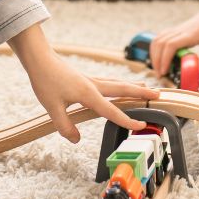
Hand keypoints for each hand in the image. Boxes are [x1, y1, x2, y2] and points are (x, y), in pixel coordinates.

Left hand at [25, 50, 159, 143]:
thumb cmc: (45, 80)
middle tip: (158, 95)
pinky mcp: (86, 78)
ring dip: (133, 86)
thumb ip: (65, 126)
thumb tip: (76, 140)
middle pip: (123, 89)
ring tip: (146, 88)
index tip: (141, 125)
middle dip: (141, 93)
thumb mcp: (52, 108)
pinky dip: (121, 85)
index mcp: (89, 93)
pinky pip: (110, 82)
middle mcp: (94, 85)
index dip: (127, 120)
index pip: (112, 110)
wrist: (39, 59)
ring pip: (118, 84)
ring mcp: (91, 80)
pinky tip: (121, 86)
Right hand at [150, 0, 198, 76]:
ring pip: (158, 39)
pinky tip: (161, 56)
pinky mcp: (177, 29)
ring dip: (154, 53)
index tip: (164, 72)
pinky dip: (157, 47)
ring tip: (159, 67)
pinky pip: (161, 36)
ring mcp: (177, 29)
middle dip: (156, 60)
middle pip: (160, 43)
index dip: (164, 59)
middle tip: (160, 75)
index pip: (171, 45)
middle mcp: (180, 31)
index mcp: (190, 35)